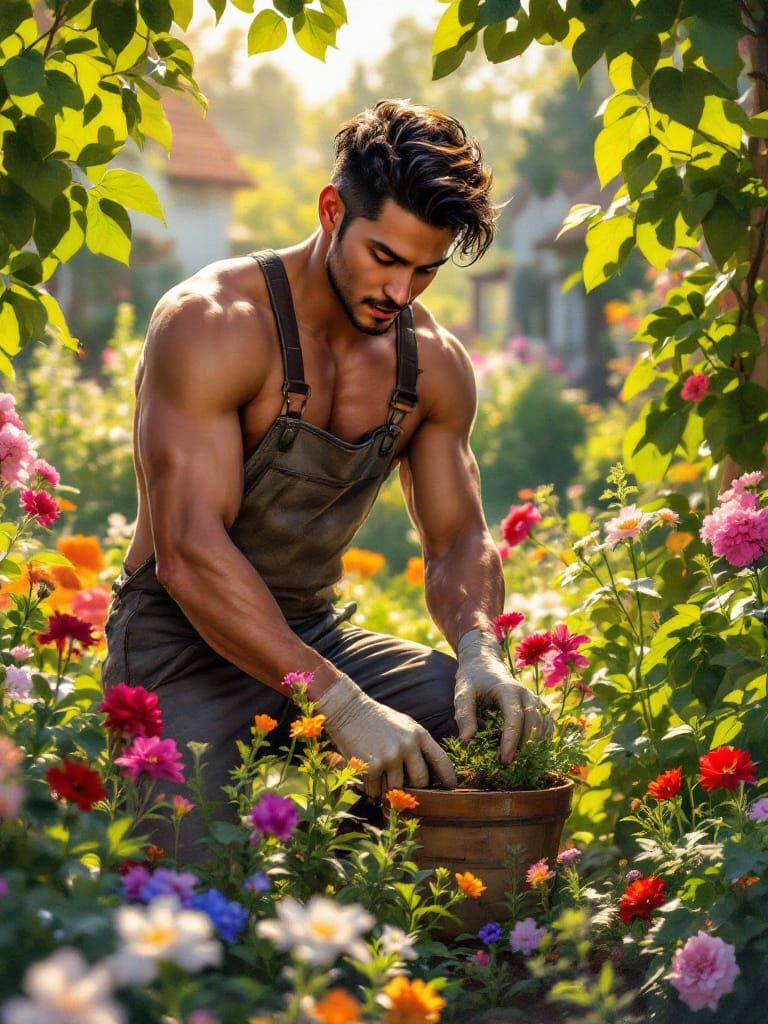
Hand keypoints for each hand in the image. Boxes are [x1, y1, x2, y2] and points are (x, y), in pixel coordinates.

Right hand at [315, 674, 457, 798]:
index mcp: (419, 735)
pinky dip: (372, 790)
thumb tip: (427, 774)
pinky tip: (368, 777)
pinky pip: (376, 791)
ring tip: (381, 777)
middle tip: (407, 789)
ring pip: (397, 789)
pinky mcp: (372, 767)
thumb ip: (417, 745)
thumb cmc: (377, 719)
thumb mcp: (404, 725)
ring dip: (389, 790)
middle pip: (421, 781)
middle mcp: (408, 746)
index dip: (448, 777)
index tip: (451, 788)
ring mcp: (390, 757)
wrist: (349, 711)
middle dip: (415, 789)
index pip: (441, 760)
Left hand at [455, 628, 553, 761]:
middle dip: (526, 745)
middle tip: (511, 764)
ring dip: (536, 743)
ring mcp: (534, 698)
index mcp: (508, 689)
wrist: (484, 663)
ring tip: (521, 761)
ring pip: (544, 723)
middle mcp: (525, 693)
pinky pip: (548, 722)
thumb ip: (464, 714)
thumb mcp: (462, 693)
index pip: (515, 717)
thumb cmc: (472, 679)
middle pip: (534, 721)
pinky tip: (531, 752)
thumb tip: (466, 741)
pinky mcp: (537, 704)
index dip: (512, 739)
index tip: (505, 759)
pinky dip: (544, 738)